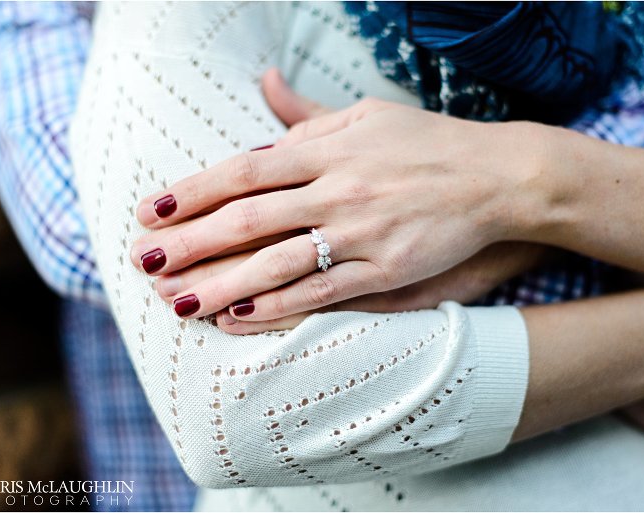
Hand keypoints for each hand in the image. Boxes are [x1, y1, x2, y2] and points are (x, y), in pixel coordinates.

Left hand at [131, 69, 545, 318]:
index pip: (243, 170)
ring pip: (276, 262)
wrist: (498, 176)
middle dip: (190, 242)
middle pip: (247, 219)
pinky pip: (323, 292)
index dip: (193, 192)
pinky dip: (278, 306)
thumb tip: (263, 84)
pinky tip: (239, 317)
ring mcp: (362, 232)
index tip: (152, 211)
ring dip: (221, 282)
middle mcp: (337, 189)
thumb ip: (308, 112)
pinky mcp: (388, 268)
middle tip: (145, 260)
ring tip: (176, 300)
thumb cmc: (427, 143)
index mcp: (328, 149)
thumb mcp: (366, 114)